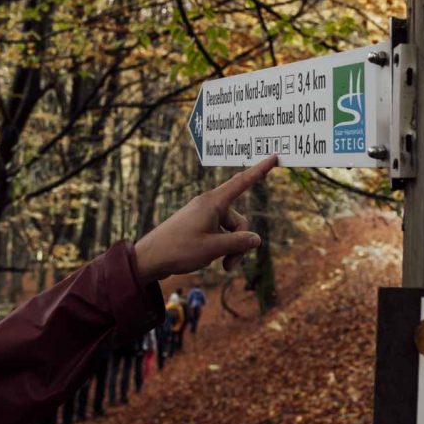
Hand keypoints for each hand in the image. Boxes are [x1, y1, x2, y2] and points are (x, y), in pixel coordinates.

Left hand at [134, 156, 276, 283]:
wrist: (149, 258)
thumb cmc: (178, 250)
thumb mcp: (213, 249)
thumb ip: (238, 243)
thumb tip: (256, 239)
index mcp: (213, 202)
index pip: (242, 182)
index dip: (260, 170)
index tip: (274, 156)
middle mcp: (209, 205)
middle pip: (238, 220)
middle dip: (240, 243)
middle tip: (230, 265)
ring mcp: (203, 215)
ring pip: (230, 230)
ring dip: (230, 249)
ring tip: (223, 266)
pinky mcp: (198, 226)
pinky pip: (219, 233)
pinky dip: (221, 247)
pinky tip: (213, 260)